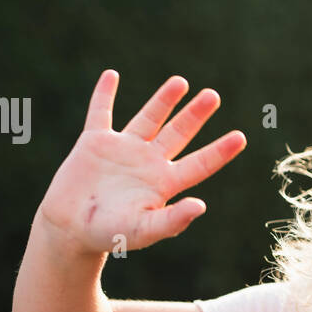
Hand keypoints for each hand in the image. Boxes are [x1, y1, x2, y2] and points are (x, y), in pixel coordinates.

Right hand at [37, 70, 245, 254]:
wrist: (70, 231)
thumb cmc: (109, 236)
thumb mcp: (143, 231)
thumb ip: (171, 221)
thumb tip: (201, 206)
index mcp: (164, 183)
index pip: (199, 164)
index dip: (220, 151)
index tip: (241, 137)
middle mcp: (148, 163)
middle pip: (178, 133)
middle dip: (195, 115)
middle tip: (213, 95)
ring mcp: (123, 150)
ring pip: (148, 119)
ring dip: (163, 100)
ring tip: (180, 81)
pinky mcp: (95, 143)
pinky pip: (101, 113)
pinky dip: (104, 94)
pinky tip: (111, 76)